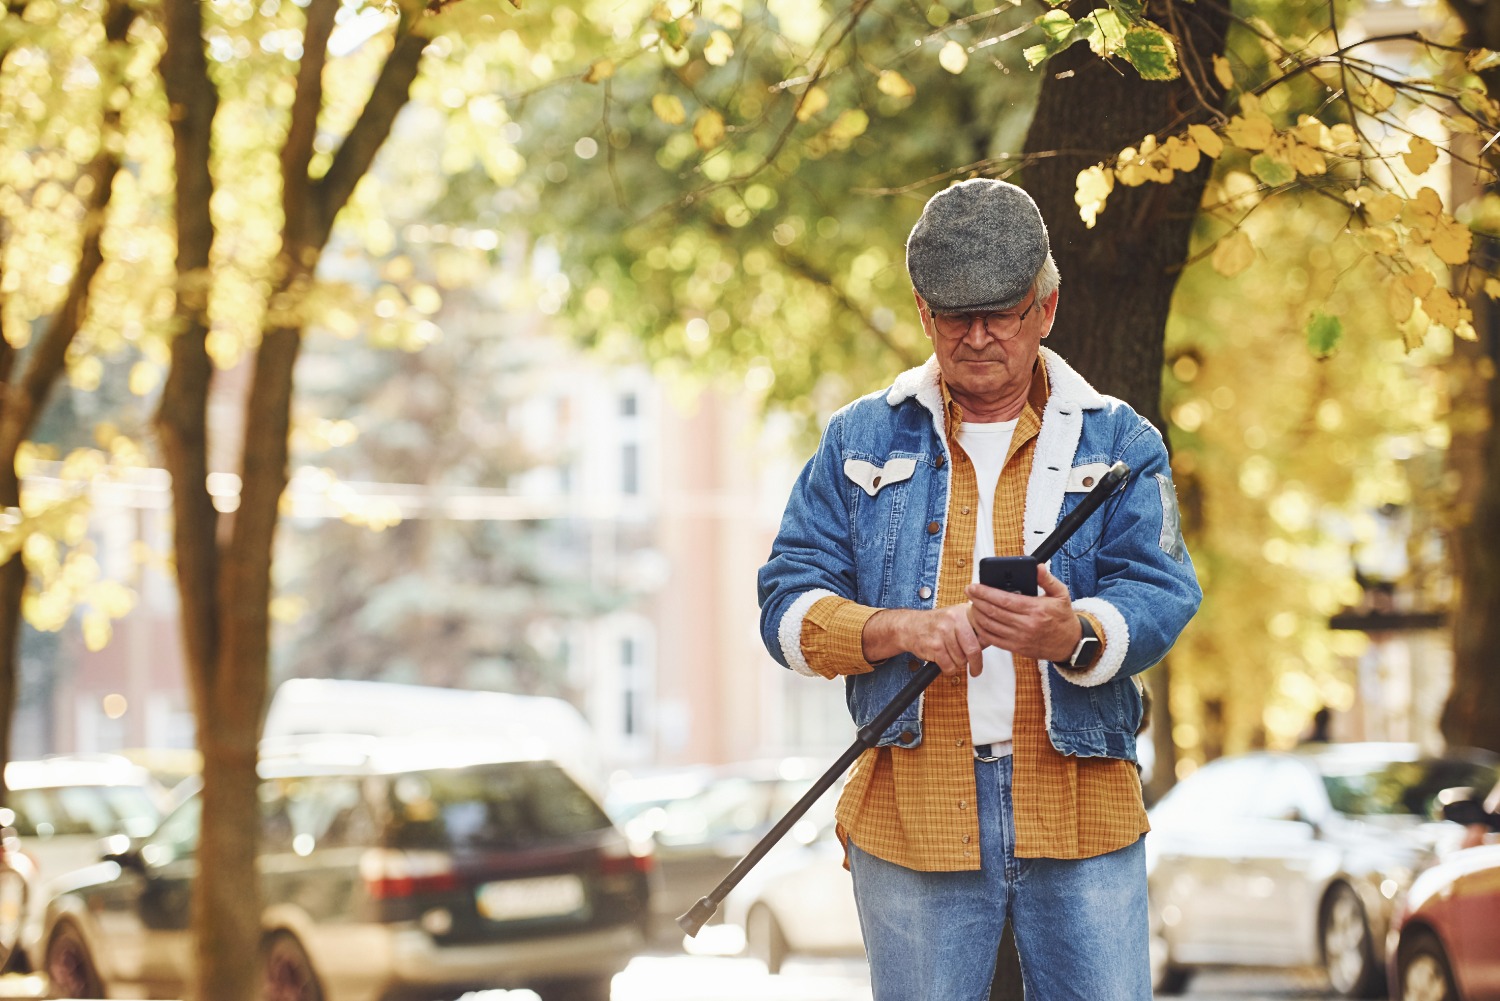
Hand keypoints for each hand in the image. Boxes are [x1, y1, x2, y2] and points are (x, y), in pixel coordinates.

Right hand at [863, 605, 983, 676]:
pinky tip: (942, 660)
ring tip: (949, 655)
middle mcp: (953, 619)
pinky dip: (947, 668)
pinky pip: (949, 666)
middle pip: (973, 649)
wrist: (909, 626)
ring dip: (957, 664)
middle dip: (976, 664)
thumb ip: (973, 626)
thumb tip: (993, 639)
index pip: (983, 631)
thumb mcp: (956, 617)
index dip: (987, 645)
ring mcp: (943, 632)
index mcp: (962, 611)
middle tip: (976, 670)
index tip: (985, 654)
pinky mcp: (935, 646)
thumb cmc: (935, 624)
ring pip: (961, 660)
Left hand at [964, 564, 1079, 661]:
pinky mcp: (1017, 648)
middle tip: (968, 592)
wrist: (1070, 643)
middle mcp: (1026, 625)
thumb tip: (1037, 567)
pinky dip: (982, 630)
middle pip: (993, 612)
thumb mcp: (1061, 594)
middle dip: (977, 600)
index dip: (985, 592)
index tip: (974, 586)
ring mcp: (1020, 638)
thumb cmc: (1063, 617)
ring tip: (972, 604)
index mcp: (1035, 609)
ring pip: (990, 626)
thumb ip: (1047, 579)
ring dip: (977, 614)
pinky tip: (978, 621)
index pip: (1004, 600)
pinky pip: (993, 640)